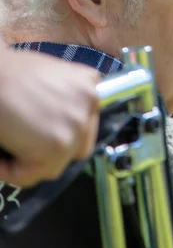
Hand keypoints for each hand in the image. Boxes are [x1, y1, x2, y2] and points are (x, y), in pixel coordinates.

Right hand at [0, 44, 99, 186]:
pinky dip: (9, 172)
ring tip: (7, 147)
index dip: (58, 132)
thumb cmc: (9, 72)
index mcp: (89, 84)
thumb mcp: (50, 77)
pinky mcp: (58, 144)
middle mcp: (90, 103)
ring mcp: (78, 124)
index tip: (37, 135)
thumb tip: (52, 127)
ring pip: (54, 165)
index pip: (84, 124)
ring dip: (27, 162)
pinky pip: (30, 175)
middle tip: (22, 145)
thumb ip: (62, 101)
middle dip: (48, 151)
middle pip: (75, 147)